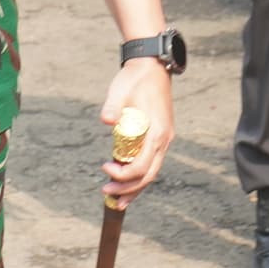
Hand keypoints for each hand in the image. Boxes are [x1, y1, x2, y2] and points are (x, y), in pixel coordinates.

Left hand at [101, 60, 175, 202]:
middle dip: (128, 189)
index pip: (142, 166)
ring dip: (134, 188)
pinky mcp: (158, 138)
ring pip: (151, 173)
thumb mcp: (121, 90)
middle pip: (148, 175)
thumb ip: (114, 106)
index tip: (105, 168)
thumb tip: (106, 120)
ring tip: (116, 201)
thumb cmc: (135, 79)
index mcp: (157, 132)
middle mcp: (163, 140)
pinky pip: (150, 164)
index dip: (123, 174)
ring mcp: (163, 140)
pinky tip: (126, 185)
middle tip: (107, 194)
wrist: (150, 67)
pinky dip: (139, 178)